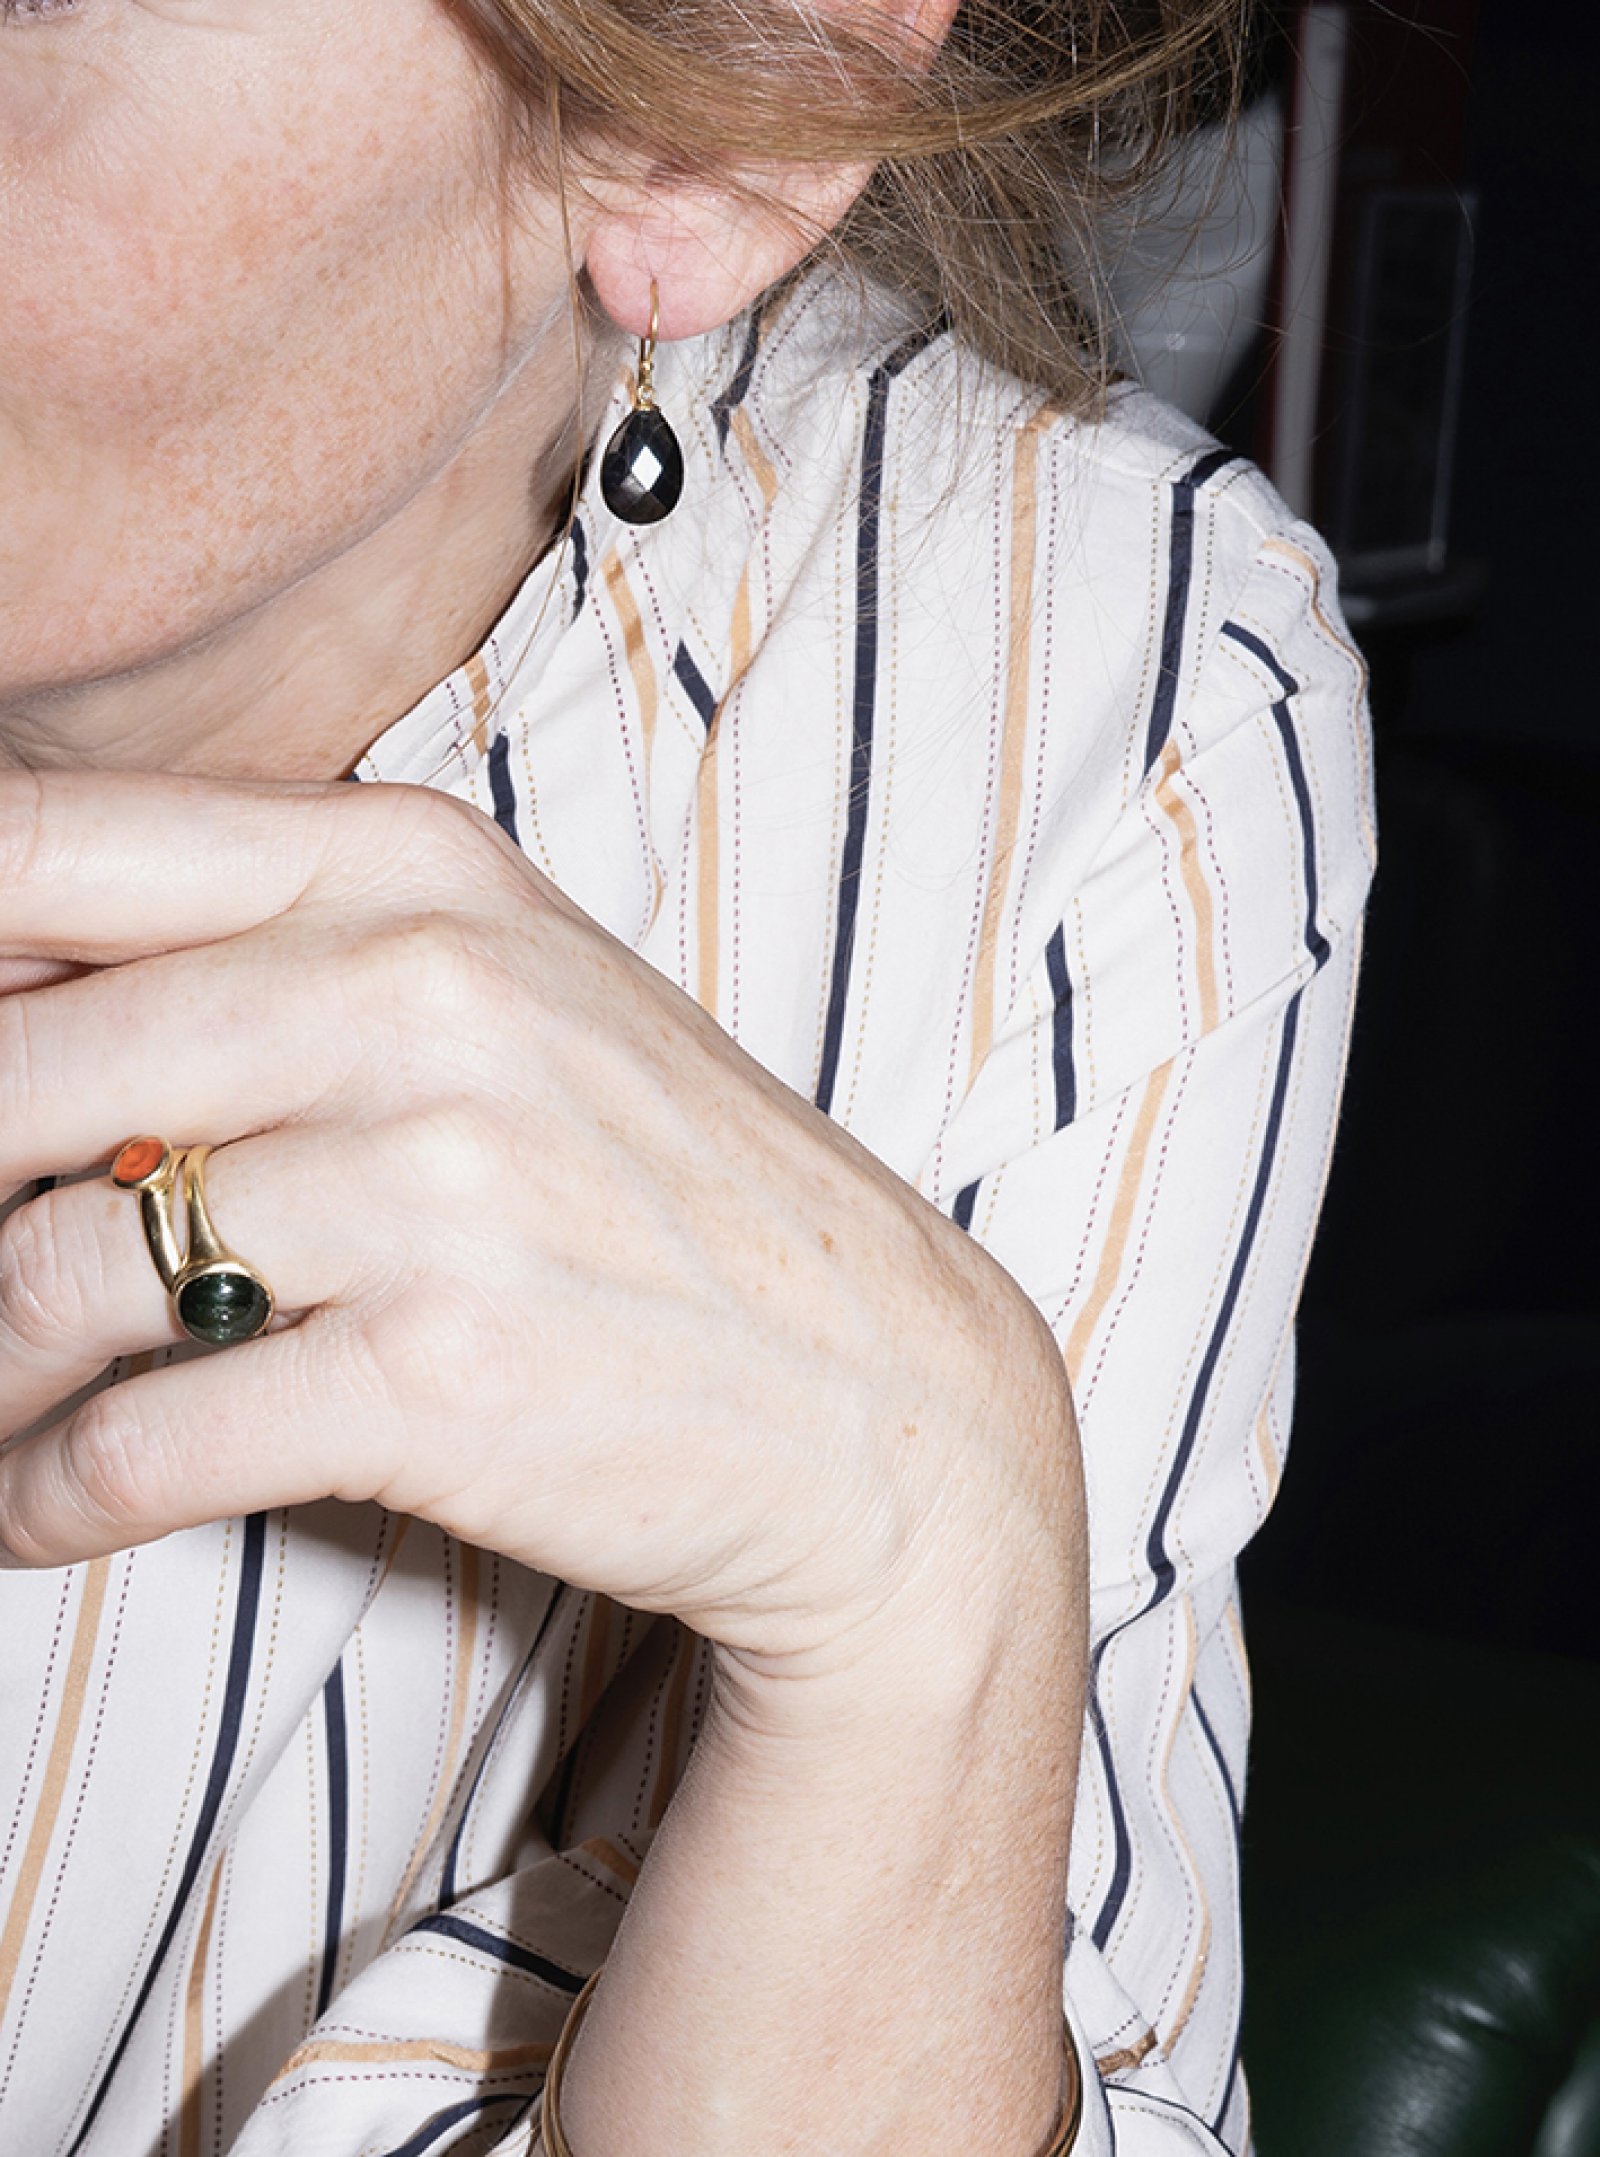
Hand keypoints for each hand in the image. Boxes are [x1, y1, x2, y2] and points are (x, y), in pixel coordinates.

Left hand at [0, 773, 1068, 1665]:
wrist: (867, 1389)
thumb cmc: (653, 1182)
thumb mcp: (495, 996)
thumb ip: (265, 958)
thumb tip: (2, 993)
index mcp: (410, 867)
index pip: (41, 851)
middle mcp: (419, 995)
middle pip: (13, 1072)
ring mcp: (436, 1184)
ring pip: (45, 1275)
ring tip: (0, 1401)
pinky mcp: (438, 1376)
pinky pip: (133, 1446)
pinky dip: (49, 1494)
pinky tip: (47, 1501)